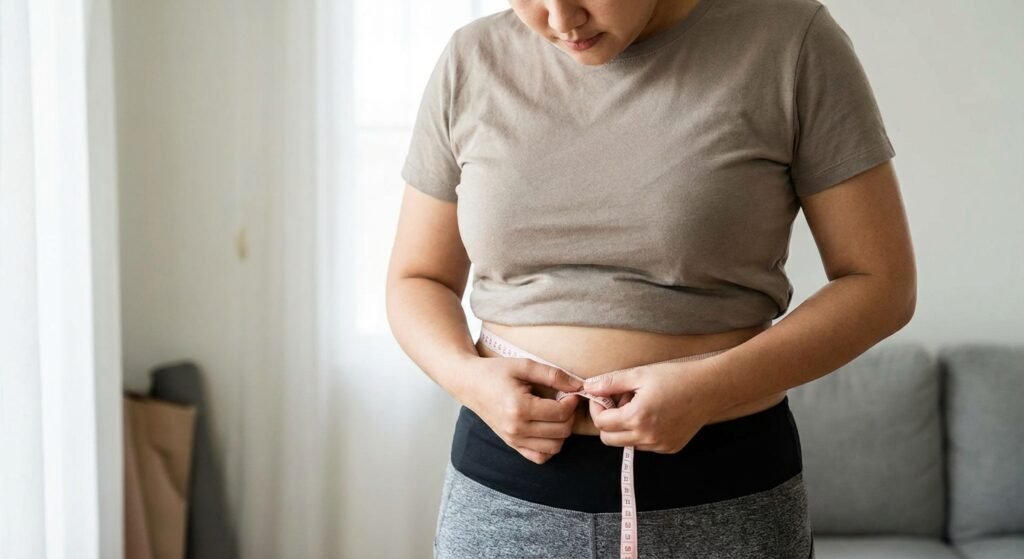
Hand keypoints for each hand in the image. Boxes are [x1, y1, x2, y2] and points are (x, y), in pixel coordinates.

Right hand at [461, 356, 584, 464]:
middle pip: (561, 432)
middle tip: (564, 401)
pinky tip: (548, 429)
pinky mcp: (512, 445)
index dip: (572, 402)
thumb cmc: (495, 372)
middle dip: (570, 416)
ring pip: (554, 447)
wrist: (469, 384)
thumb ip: (552, 375)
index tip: (571, 392)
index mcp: (519, 408)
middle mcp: (516, 429)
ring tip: (556, 414)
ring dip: (562, 431)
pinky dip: (550, 447)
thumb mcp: (524, 365)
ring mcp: (513, 440)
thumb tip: (577, 386)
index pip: (560, 413)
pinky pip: (540, 457)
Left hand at [581, 360, 722, 453]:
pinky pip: (644, 445)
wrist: (711, 388)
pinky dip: (641, 432)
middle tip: (620, 401)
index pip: (601, 423)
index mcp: (637, 418)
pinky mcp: (670, 448)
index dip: (597, 408)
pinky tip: (654, 414)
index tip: (604, 396)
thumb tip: (588, 387)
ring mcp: (660, 446)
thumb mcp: (639, 374)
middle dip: (607, 421)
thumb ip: (610, 382)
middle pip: (609, 439)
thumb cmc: (676, 377)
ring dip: (624, 427)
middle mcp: (648, 438)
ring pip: (626, 443)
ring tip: (639, 405)